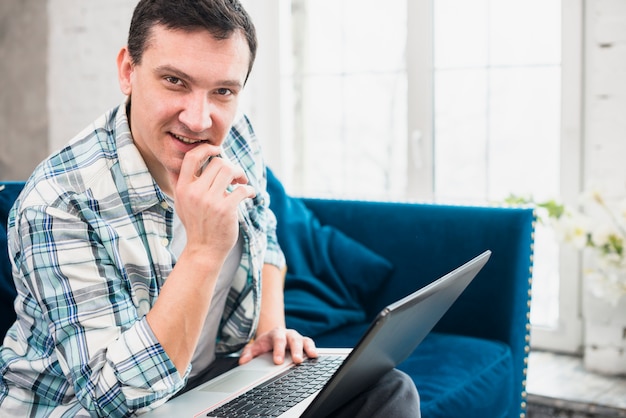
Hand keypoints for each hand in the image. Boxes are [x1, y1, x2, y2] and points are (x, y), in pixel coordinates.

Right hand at [174, 144, 255, 261]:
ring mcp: (210, 201)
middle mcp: (195, 192)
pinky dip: (249, 189)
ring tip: (242, 182)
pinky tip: (249, 194)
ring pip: (230, 170)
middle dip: (231, 166)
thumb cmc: (197, 224)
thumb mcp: (182, 203)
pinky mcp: (225, 209)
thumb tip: (192, 159)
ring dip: (241, 174)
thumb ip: (184, 183)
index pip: (192, 157)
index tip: (218, 150)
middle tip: (236, 177)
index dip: (207, 149)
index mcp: (183, 188)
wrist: (204, 250)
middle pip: (218, 162)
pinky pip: (242, 189)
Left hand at [238, 327, 317, 364]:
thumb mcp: (255, 347)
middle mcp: (288, 334)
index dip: (278, 350)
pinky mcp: (304, 342)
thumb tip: (242, 361)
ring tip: (311, 356)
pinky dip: (313, 349)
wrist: (273, 337)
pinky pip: (310, 344)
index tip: (278, 361)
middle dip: (295, 350)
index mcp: (275, 333)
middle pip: (293, 339)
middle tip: (296, 360)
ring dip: (307, 348)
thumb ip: (248, 353)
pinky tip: (315, 356)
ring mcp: (297, 338)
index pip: (277, 340)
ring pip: (304, 340)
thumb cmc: (265, 344)